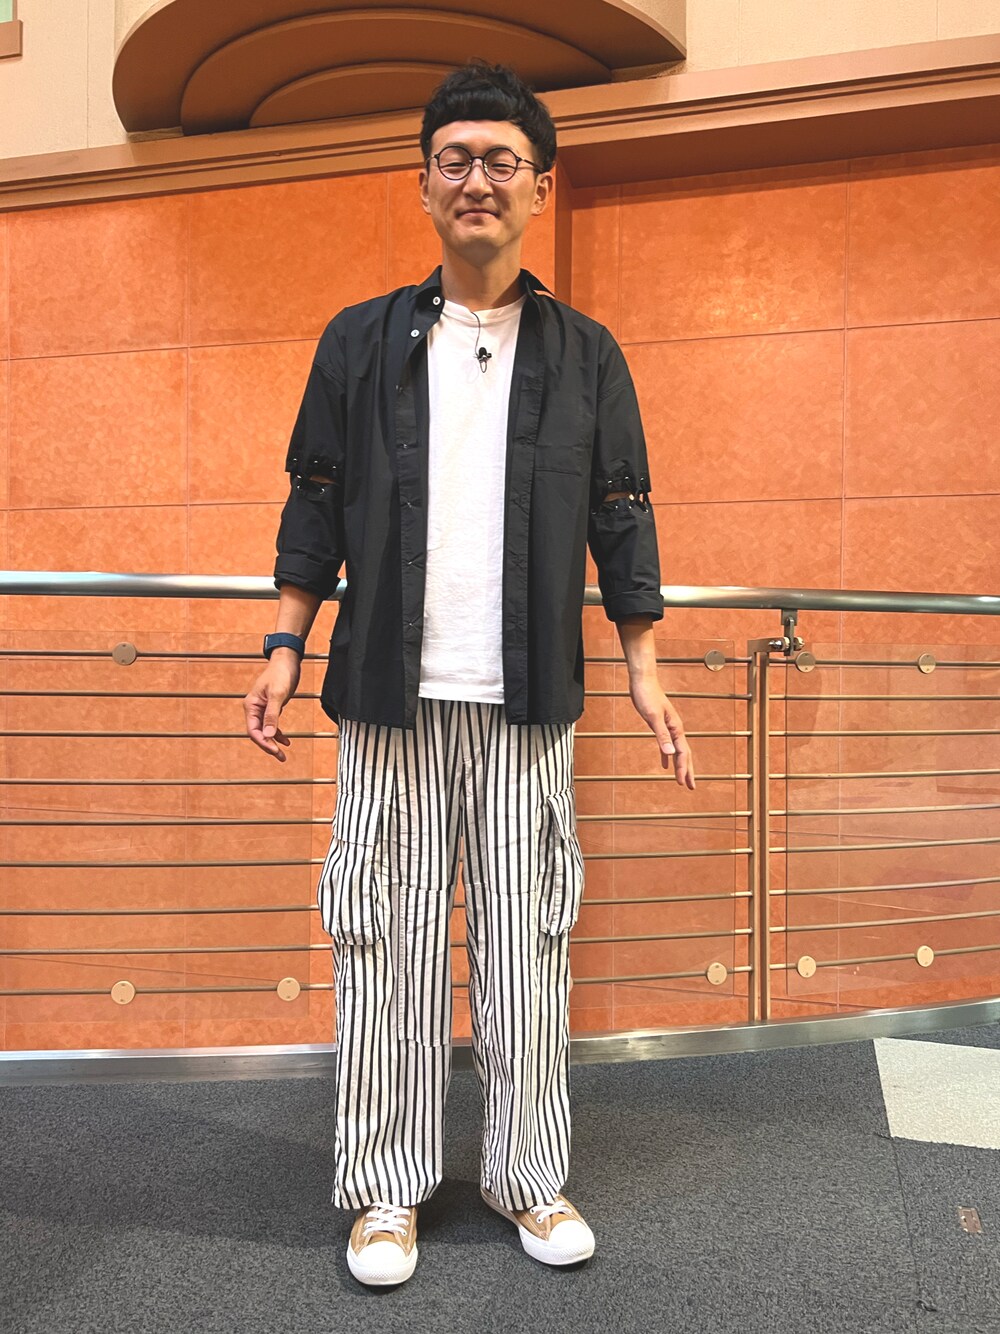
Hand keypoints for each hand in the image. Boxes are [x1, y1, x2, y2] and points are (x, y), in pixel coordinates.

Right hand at [243, 651, 300, 761]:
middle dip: (268, 746)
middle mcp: (254, 708)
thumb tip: (267, 734)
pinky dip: (278, 734)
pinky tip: (286, 741)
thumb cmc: (280, 673)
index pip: (253, 731)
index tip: (275, 751)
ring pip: (265, 731)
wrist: (287, 661)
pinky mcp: (271, 707)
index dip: (263, 742)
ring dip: (273, 742)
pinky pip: (271, 725)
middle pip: (258, 733)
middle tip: (280, 757)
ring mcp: (262, 708)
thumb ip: (272, 715)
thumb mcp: (277, 695)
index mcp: (251, 706)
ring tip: (282, 755)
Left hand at [628, 673, 695, 789]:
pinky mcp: (659, 725)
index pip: (682, 753)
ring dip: (680, 765)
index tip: (684, 784)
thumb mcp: (652, 717)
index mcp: (676, 728)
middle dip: (688, 771)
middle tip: (691, 787)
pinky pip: (666, 745)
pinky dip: (667, 756)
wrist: (642, 681)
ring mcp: (668, 727)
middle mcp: (675, 729)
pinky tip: (665, 764)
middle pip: (684, 754)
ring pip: (677, 750)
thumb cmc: (647, 696)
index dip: (683, 769)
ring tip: (682, 779)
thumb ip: (661, 736)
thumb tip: (670, 753)